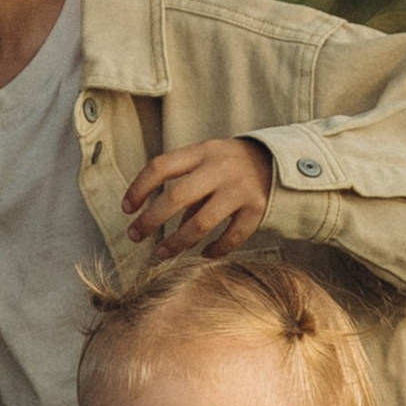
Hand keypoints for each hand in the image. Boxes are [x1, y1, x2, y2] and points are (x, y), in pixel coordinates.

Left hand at [123, 136, 274, 256]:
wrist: (278, 161)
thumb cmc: (229, 165)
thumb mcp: (206, 163)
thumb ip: (185, 188)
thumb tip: (163, 225)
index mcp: (202, 151)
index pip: (160, 166)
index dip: (139, 188)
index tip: (127, 209)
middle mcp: (219, 168)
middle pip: (176, 197)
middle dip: (150, 220)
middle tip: (135, 236)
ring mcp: (239, 189)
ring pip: (201, 223)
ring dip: (177, 242)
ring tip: (161, 254)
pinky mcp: (257, 209)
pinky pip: (231, 237)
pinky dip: (214, 250)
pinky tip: (203, 254)